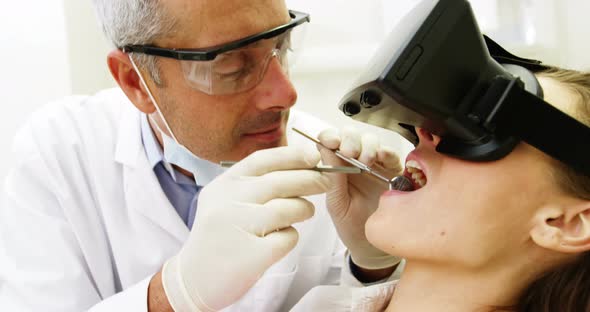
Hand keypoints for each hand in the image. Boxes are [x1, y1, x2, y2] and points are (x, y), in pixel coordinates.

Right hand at [161, 146, 329, 310]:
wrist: (194, 278)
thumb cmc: (219, 235)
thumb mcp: (224, 199)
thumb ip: (253, 182)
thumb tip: (298, 164)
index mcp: (224, 185)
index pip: (262, 160)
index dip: (291, 155)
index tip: (313, 156)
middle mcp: (229, 202)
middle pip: (280, 182)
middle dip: (310, 179)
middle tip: (325, 182)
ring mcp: (238, 228)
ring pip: (288, 208)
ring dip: (304, 208)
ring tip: (305, 212)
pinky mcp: (251, 255)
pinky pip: (287, 238)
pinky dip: (291, 237)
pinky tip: (281, 239)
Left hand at [318, 127, 402, 269]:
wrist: (373, 247)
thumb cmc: (352, 227)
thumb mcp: (337, 204)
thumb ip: (332, 178)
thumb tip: (323, 149)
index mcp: (336, 168)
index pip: (331, 141)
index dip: (330, 136)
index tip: (331, 141)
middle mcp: (355, 163)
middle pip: (351, 135)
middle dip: (349, 138)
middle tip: (349, 152)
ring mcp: (375, 165)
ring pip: (371, 140)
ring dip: (366, 145)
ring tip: (364, 161)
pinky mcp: (394, 172)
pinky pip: (392, 154)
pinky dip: (386, 152)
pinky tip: (380, 159)